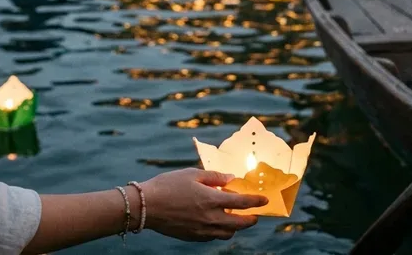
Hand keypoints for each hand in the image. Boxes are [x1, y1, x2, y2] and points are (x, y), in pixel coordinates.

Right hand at [140, 168, 267, 241]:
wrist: (146, 206)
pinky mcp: (193, 237)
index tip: (265, 200)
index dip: (256, 202)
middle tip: (255, 215)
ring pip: (227, 234)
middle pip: (239, 224)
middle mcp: (210, 218)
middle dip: (251, 220)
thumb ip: (214, 177)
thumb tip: (231, 179)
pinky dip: (220, 232)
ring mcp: (202, 230)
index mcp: (212, 199)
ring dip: (236, 228)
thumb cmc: (168, 185)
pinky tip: (217, 224)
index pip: (242, 203)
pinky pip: (213, 237)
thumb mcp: (192, 174)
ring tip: (236, 220)